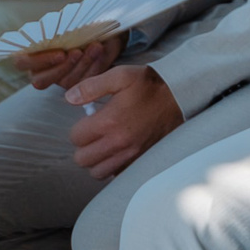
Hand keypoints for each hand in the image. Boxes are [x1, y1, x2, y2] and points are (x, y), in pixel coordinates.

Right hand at [19, 33, 124, 91]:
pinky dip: (94, 67)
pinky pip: (82, 83)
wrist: (103, 29)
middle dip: (62, 67)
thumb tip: (59, 29)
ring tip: (95, 47)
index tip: (60, 53)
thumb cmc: (80, 25)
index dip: (38, 61)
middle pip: (40, 81)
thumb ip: (61, 28)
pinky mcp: (76, 84)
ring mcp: (59, 79)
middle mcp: (41, 70)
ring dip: (82, 64)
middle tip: (78, 52)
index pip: (22, 62)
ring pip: (64, 82)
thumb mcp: (72, 22)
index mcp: (32, 53)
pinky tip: (100, 53)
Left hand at [65, 65, 185, 178]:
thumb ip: (91, 87)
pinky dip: (113, 166)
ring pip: (98, 172)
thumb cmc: (150, 84)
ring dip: (96, 160)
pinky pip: (117, 174)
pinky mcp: (142, 159)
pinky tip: (118, 151)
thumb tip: (69, 98)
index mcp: (110, 122)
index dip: (79, 128)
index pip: (75, 138)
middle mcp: (119, 142)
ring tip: (103, 145)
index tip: (89, 120)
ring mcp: (132, 154)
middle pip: (82, 159)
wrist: (180, 95)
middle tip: (94, 134)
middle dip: (83, 147)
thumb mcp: (120, 76)